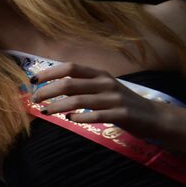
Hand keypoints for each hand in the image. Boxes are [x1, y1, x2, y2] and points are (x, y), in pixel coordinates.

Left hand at [30, 62, 174, 139]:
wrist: (153, 116)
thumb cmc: (120, 102)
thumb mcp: (102, 87)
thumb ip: (82, 85)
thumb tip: (50, 86)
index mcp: (100, 74)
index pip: (70, 68)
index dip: (50, 73)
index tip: (33, 81)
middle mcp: (106, 83)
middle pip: (70, 84)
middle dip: (48, 91)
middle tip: (34, 99)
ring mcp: (114, 98)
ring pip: (79, 100)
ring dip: (58, 106)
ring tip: (45, 111)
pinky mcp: (122, 114)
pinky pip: (96, 115)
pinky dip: (80, 117)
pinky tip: (70, 119)